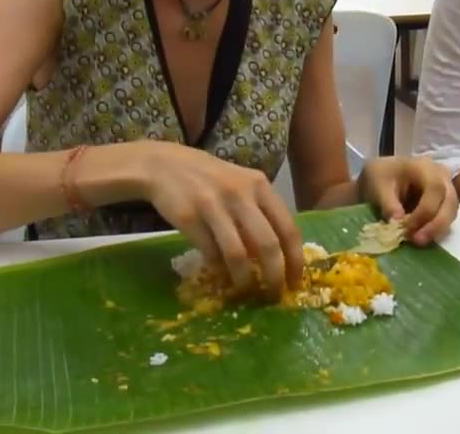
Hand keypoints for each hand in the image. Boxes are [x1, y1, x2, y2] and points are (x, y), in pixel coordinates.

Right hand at [132, 142, 302, 295]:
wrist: (164, 165)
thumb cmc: (210, 179)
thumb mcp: (241, 185)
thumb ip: (260, 213)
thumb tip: (278, 256)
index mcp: (259, 185)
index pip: (287, 228)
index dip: (295, 260)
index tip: (295, 283)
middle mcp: (239, 194)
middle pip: (267, 244)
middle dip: (274, 275)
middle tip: (274, 294)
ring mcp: (213, 205)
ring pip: (238, 254)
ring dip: (244, 279)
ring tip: (245, 289)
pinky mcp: (189, 218)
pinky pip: (210, 253)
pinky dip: (218, 268)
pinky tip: (220, 272)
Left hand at [357, 157, 458, 245]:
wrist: (382, 176)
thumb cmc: (380, 177)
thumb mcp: (377, 186)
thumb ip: (387, 203)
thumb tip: (398, 222)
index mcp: (424, 167)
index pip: (435, 188)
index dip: (424, 211)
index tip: (406, 227)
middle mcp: (441, 177)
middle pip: (450, 202)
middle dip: (436, 224)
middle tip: (417, 240)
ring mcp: (446, 190)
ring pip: (451, 213)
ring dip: (436, 230)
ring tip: (416, 242)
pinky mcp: (444, 204)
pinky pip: (446, 219)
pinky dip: (435, 231)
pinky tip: (420, 239)